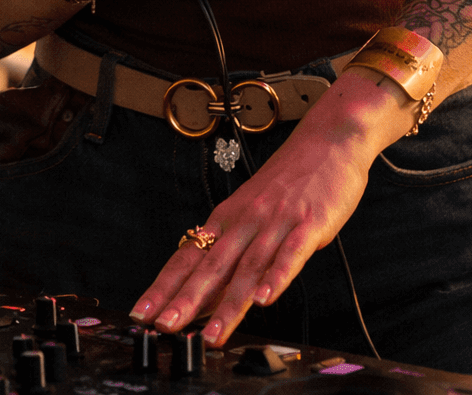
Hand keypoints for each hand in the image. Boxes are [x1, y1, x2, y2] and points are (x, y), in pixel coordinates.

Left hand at [129, 69, 410, 346]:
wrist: (329, 137)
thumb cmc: (292, 178)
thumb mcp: (253, 209)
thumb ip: (233, 252)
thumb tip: (206, 295)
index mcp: (228, 218)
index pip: (188, 256)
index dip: (164, 287)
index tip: (142, 314)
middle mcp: (247, 220)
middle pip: (211, 265)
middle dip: (186, 300)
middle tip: (165, 328)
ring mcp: (277, 221)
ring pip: (248, 267)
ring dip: (229, 304)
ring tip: (213, 335)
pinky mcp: (309, 222)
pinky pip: (291, 253)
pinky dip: (277, 276)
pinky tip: (266, 299)